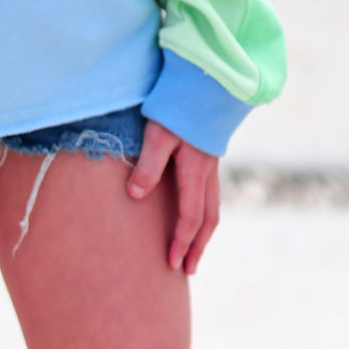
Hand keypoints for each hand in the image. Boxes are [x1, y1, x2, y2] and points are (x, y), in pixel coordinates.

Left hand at [126, 118, 219, 274]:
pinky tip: (196, 211)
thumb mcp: (158, 133)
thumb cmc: (178, 105)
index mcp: (196, 172)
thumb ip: (148, 165)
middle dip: (198, 246)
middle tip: (188, 269)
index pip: (189, 218)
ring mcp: (212, 164)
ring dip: (204, 231)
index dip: (181, 242)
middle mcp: (208, 172)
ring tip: (194, 249)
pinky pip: (212, 193)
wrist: (206, 79)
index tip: (172, 263)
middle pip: (208, 219)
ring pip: (213, 206)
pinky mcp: (209, 154)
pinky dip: (206, 211)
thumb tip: (135, 195)